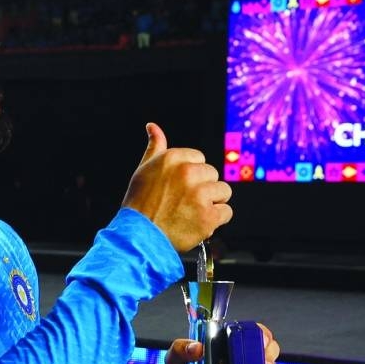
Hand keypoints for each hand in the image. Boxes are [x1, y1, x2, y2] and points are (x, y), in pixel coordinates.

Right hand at [121, 122, 231, 251]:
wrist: (138, 237)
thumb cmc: (139, 205)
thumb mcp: (144, 169)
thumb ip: (155, 147)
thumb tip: (153, 127)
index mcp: (173, 158)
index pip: (200, 159)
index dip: (192, 175)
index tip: (181, 187)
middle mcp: (188, 173)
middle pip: (213, 174)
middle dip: (203, 188)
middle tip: (185, 202)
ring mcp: (200, 194)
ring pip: (223, 191)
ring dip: (213, 203)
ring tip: (193, 212)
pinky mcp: (208, 215)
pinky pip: (226, 212)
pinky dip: (216, 219)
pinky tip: (199, 222)